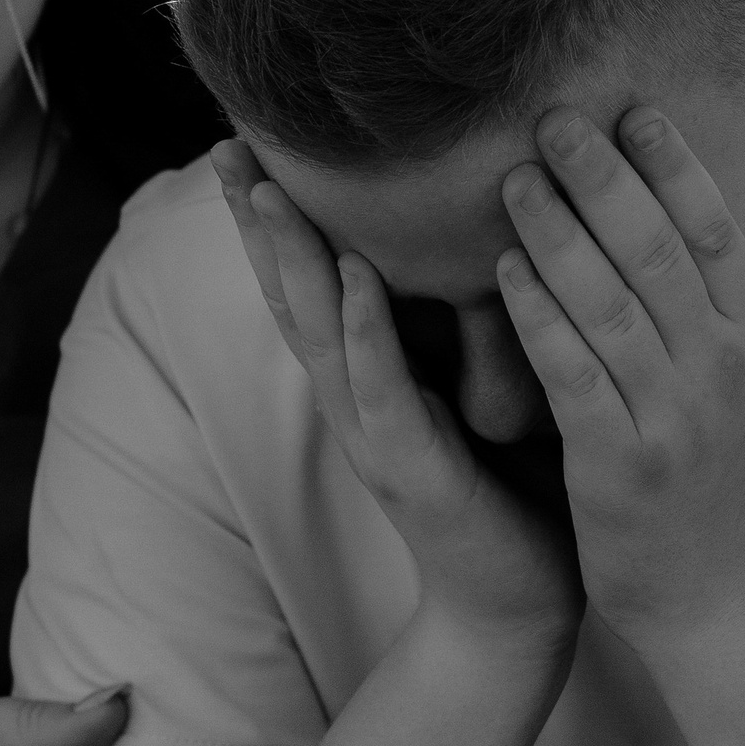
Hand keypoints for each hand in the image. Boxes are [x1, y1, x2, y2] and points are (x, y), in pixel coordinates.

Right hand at [211, 139, 581, 655]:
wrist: (521, 609)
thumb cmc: (514, 491)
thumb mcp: (490, 385)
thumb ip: (475, 318)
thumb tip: (500, 223)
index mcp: (370, 377)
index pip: (311, 279)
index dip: (277, 214)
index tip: (251, 135)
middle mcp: (354, 400)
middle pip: (289, 293)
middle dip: (255, 220)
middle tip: (223, 141)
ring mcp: (372, 435)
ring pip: (317, 331)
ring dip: (290, 259)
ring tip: (263, 187)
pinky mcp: (410, 469)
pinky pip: (381, 388)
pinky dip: (363, 330)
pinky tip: (352, 276)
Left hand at [495, 107, 744, 633]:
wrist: (712, 588)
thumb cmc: (731, 463)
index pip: (717, 231)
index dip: (676, 167)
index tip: (632, 110)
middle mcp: (723, 367)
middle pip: (660, 254)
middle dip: (605, 182)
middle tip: (553, 121)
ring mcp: (671, 415)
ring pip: (610, 306)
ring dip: (558, 237)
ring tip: (514, 181)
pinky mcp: (617, 461)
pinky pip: (573, 373)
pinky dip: (540, 318)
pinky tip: (503, 273)